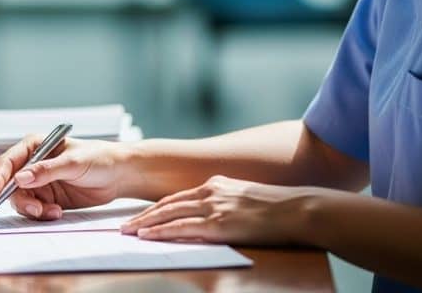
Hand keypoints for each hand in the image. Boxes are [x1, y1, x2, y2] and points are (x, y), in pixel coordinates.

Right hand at [0, 136, 129, 219]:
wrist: (119, 175)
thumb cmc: (99, 158)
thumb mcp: (73, 162)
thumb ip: (46, 170)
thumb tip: (20, 178)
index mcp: (35, 146)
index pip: (8, 161)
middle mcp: (33, 164)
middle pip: (11, 185)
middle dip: (21, 199)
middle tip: (35, 209)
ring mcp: (40, 182)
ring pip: (22, 200)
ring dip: (33, 209)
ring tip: (52, 211)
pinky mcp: (48, 198)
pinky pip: (35, 209)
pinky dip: (43, 214)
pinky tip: (57, 212)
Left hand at [120, 175, 313, 244]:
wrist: (297, 209)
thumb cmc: (276, 208)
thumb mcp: (244, 198)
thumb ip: (224, 203)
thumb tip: (211, 216)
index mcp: (215, 184)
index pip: (176, 197)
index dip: (155, 208)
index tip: (140, 216)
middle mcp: (210, 191)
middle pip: (167, 204)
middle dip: (143, 216)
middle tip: (124, 225)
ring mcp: (213, 207)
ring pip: (169, 214)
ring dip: (146, 224)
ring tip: (128, 232)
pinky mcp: (219, 223)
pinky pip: (182, 228)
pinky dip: (162, 232)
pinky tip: (147, 236)